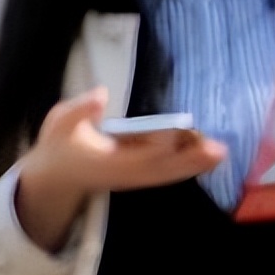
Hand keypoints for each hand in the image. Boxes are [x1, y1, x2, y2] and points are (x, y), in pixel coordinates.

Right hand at [15, 87, 225, 251]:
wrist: (54, 179)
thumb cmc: (59, 145)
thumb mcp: (59, 122)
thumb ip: (79, 109)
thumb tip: (101, 94)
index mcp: (103, 161)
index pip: (135, 155)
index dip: (156, 146)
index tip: (176, 134)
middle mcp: (122, 173)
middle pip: (160, 168)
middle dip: (189, 160)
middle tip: (217, 150)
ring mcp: (131, 178)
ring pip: (166, 174)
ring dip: (194, 165)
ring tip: (221, 153)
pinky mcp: (138, 177)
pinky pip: (165, 174)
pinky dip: (187, 167)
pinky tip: (208, 159)